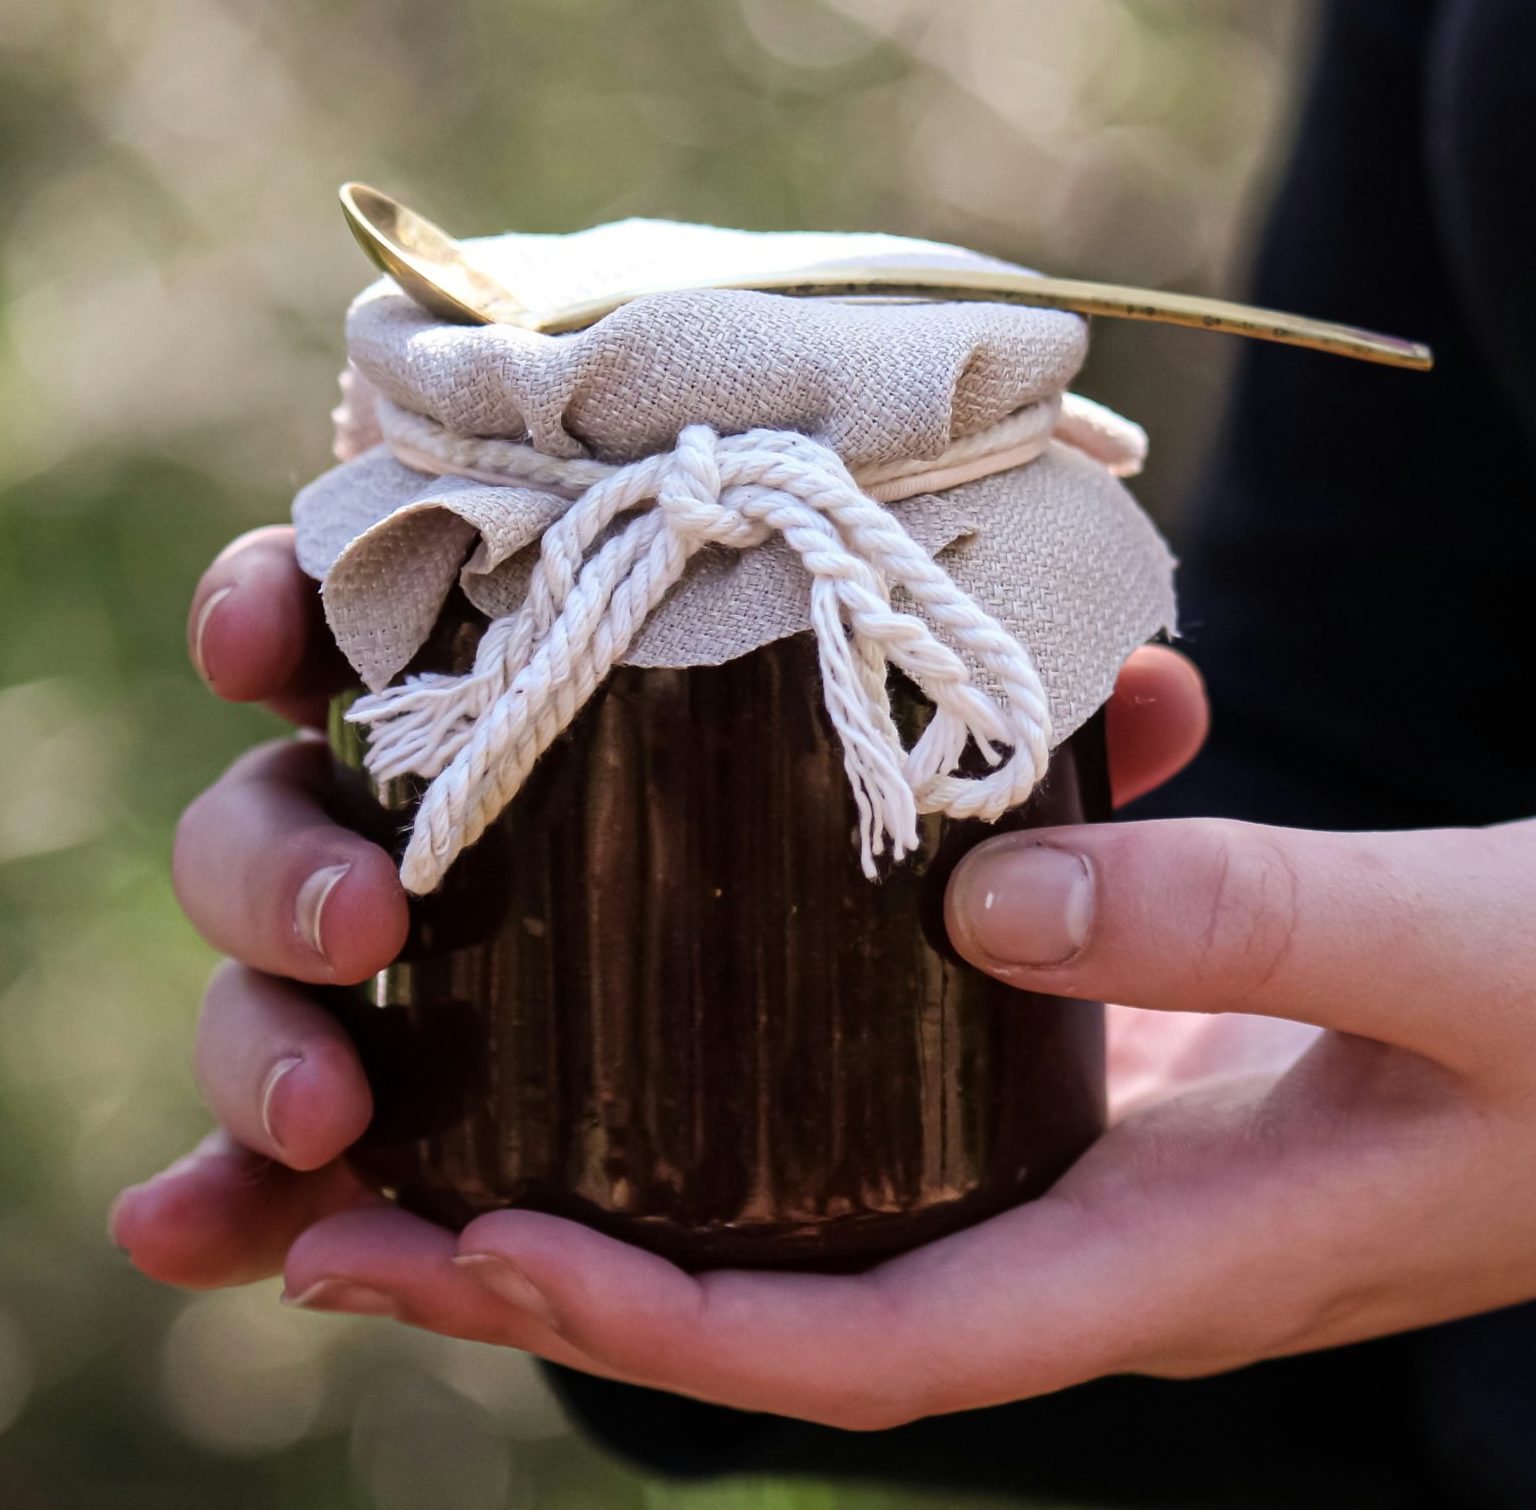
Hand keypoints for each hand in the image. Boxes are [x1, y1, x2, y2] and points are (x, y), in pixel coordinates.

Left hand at [116, 529, 1535, 1430]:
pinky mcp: (1104, 1076)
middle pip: (787, 1284)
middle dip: (575, 1263)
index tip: (482, 1256)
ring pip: (821, 1183)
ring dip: (647, 1155)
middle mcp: (1091, 1231)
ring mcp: (1086, 1159)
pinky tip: (691, 975)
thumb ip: (1243, 923)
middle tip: (367, 1205)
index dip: (667, 1325)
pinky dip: (773, 1054)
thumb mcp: (1459, 955)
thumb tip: (983, 905)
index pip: (867, 1347)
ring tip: (468, 1093)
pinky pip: (896, 1090)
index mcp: (1167, 1261)